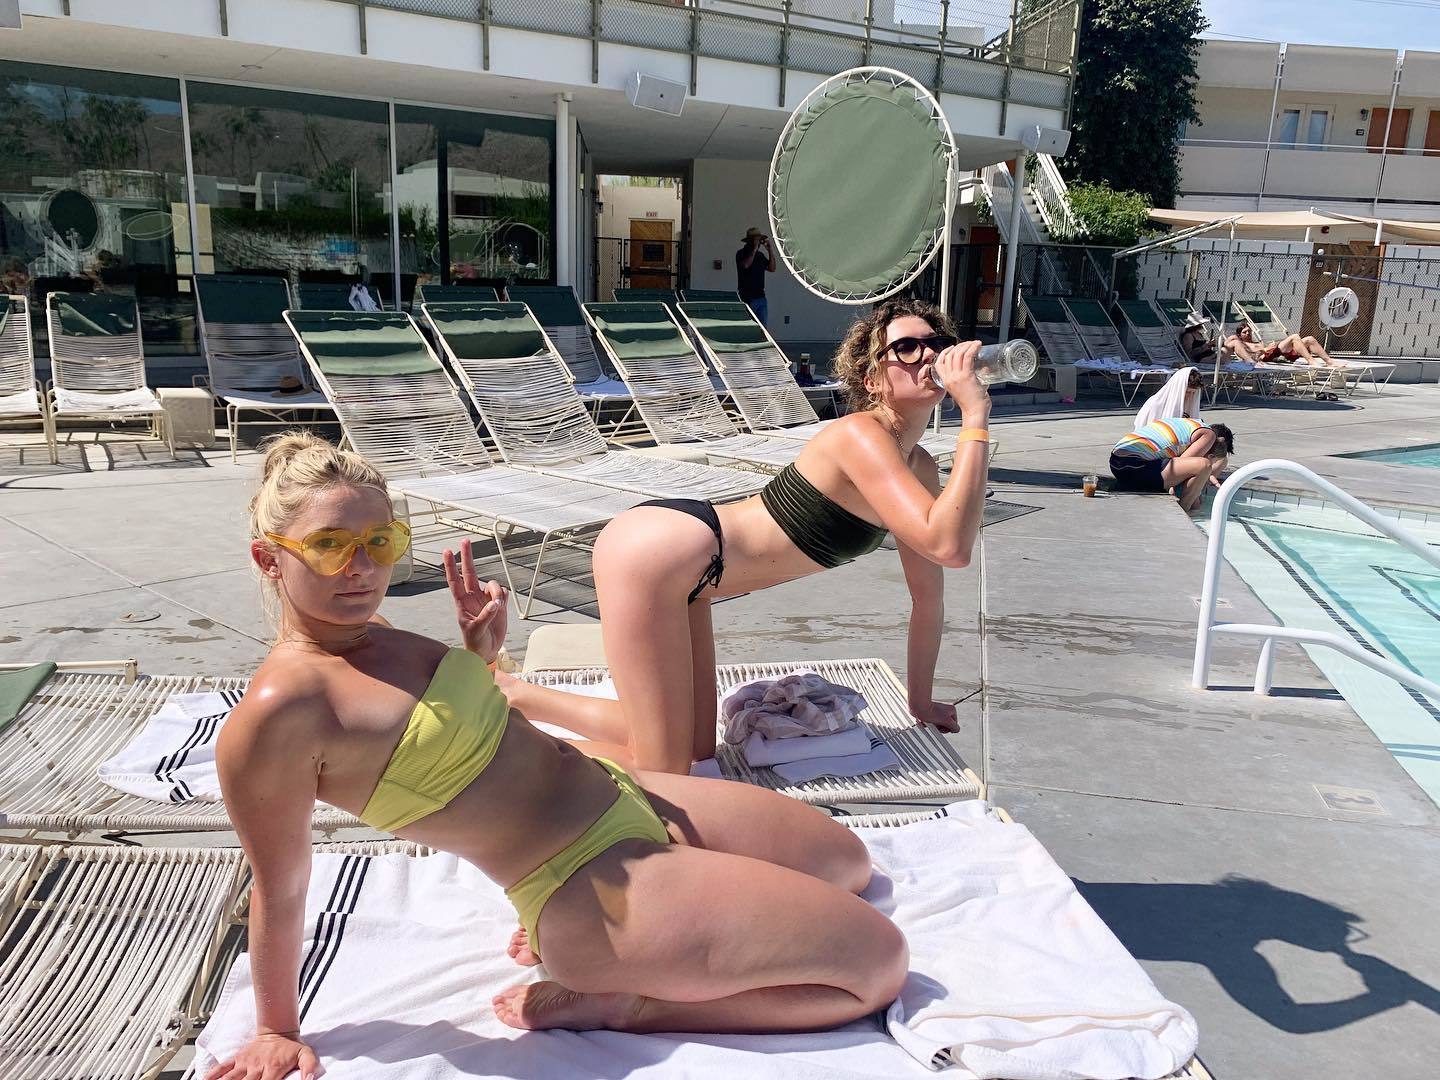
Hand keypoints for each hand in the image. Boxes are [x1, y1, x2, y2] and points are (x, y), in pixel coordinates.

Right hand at [205, 1033, 316, 1079]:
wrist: (278, 1029)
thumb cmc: (290, 1047)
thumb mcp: (305, 1054)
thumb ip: (309, 1066)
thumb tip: (310, 1079)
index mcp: (272, 1069)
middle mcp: (256, 1068)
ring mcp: (245, 1063)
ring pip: (230, 1078)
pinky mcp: (237, 1058)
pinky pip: (222, 1067)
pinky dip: (212, 1075)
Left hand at [443, 539, 508, 661]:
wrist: (486, 650)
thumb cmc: (475, 642)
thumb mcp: (476, 631)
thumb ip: (485, 616)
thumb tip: (494, 603)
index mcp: (462, 602)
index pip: (454, 580)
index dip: (451, 566)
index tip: (447, 551)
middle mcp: (473, 597)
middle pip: (470, 571)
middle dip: (468, 556)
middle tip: (465, 540)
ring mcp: (486, 599)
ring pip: (492, 584)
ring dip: (496, 591)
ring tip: (498, 606)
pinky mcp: (499, 604)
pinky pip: (502, 592)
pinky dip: (503, 596)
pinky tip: (502, 606)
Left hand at [910, 700, 958, 732]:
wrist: (918, 707)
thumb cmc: (932, 713)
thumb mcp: (947, 721)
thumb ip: (954, 727)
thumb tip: (956, 730)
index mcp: (952, 710)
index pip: (954, 725)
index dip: (947, 728)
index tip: (941, 726)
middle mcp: (946, 710)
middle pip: (946, 725)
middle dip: (940, 727)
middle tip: (935, 724)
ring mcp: (938, 711)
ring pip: (939, 725)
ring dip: (934, 726)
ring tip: (929, 722)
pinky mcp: (931, 713)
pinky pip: (932, 722)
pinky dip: (929, 724)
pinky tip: (926, 722)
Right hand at [930, 340, 989, 419]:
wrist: (975, 413)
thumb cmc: (973, 404)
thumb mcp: (967, 389)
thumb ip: (974, 377)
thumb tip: (985, 368)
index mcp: (946, 382)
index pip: (939, 363)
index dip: (945, 352)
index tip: (953, 347)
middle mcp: (949, 378)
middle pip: (950, 355)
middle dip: (960, 346)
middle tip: (969, 344)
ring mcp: (957, 377)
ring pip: (958, 354)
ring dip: (967, 345)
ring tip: (975, 343)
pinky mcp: (966, 376)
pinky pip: (968, 357)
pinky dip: (973, 348)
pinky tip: (978, 345)